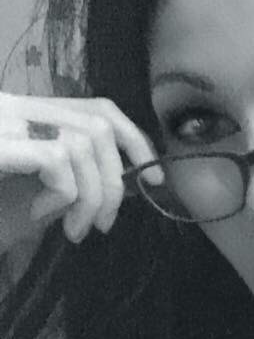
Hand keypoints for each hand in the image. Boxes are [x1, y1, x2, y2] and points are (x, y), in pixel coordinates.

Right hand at [0, 90, 162, 245]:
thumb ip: (81, 182)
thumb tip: (130, 179)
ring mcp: (1, 121)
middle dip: (116, 182)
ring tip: (75, 230)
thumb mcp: (44, 199)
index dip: (135, 138)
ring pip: (84, 142)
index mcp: (30, 117)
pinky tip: (39, 218)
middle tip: (105, 224)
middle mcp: (14, 108)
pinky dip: (64, 196)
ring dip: (92, 197)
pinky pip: (57, 159)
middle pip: (98, 125)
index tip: (154, 176)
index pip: (99, 108)